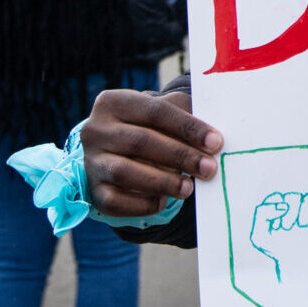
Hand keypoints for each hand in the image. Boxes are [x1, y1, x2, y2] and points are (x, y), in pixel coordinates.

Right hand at [81, 88, 221, 217]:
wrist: (116, 153)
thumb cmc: (150, 128)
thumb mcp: (164, 114)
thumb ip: (186, 117)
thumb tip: (214, 137)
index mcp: (113, 102)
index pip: (155, 111)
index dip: (188, 127)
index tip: (216, 142)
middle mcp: (95, 130)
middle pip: (140, 142)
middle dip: (180, 156)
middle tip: (209, 168)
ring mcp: (91, 161)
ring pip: (124, 172)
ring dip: (162, 181)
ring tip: (189, 187)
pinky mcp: (93, 191)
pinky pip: (116, 201)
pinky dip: (142, 203)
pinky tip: (163, 201)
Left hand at [248, 189, 307, 283]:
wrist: (297, 261)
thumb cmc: (276, 247)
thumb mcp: (260, 236)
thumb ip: (262, 215)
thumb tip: (283, 206)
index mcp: (277, 204)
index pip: (276, 198)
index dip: (275, 212)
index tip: (276, 228)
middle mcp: (294, 201)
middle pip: (294, 196)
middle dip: (291, 215)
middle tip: (288, 229)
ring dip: (307, 212)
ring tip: (303, 226)